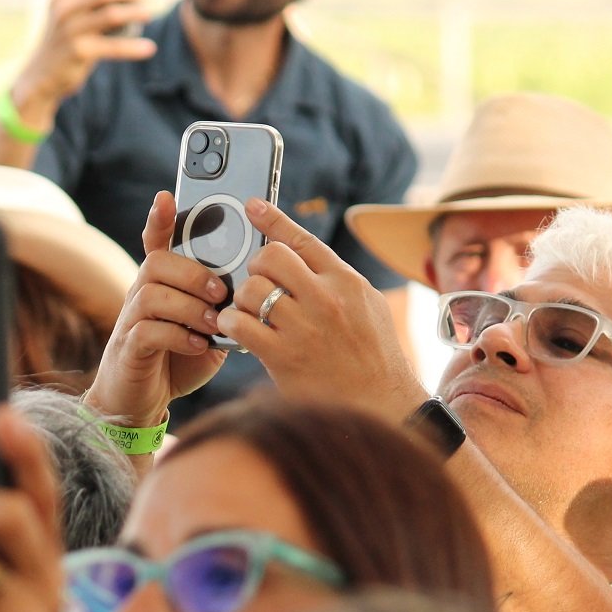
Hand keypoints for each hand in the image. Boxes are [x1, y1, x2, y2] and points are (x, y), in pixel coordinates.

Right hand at [10, 0, 157, 129]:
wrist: (41, 78)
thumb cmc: (62, 43)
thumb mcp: (68, 18)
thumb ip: (89, 3)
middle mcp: (64, 10)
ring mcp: (71, 31)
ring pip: (111, 15)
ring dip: (134, 13)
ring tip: (149, 13)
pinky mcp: (79, 52)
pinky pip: (114, 46)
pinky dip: (133, 47)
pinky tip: (149, 48)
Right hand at [85, 191, 229, 426]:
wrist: (139, 404)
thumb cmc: (176, 361)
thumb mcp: (206, 329)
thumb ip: (222, 309)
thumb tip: (253, 292)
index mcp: (160, 286)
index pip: (154, 243)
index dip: (159, 219)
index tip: (167, 196)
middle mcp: (139, 297)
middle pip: (156, 264)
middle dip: (192, 273)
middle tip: (221, 292)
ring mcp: (130, 322)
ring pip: (151, 294)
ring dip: (189, 306)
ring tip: (214, 322)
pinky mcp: (129, 349)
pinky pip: (148, 331)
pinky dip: (179, 335)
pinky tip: (199, 344)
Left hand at [220, 198, 426, 421]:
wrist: (381, 406)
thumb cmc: (375, 359)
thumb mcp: (368, 308)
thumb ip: (338, 282)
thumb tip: (307, 260)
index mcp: (347, 282)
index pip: (303, 240)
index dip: (273, 219)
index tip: (252, 206)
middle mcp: (326, 298)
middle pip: (271, 257)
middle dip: (256, 267)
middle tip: (258, 285)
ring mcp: (304, 327)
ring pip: (251, 289)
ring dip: (240, 299)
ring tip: (246, 312)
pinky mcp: (283, 356)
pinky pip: (240, 325)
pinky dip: (230, 324)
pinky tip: (235, 329)